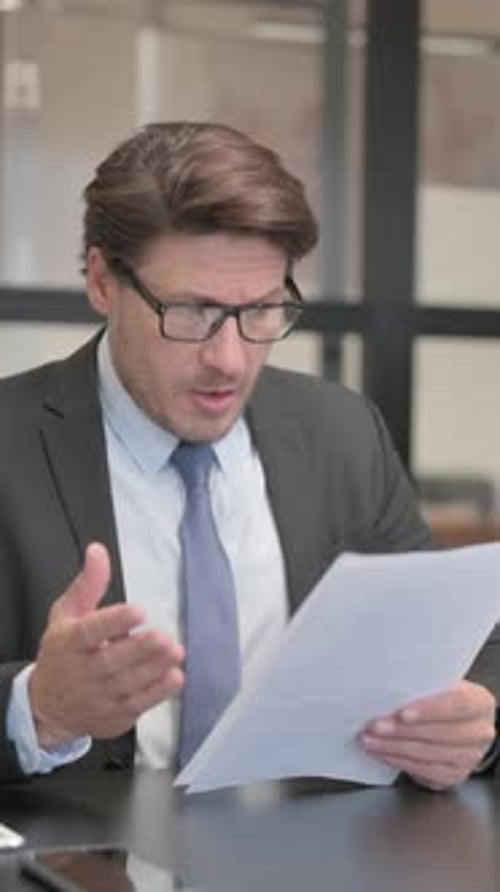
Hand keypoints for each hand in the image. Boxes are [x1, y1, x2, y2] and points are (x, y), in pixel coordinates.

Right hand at [29, 542, 184, 748]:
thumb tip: (98, 552)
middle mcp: (82, 673)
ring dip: (154, 670)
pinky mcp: (113, 716)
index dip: (114, 621)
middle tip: (164, 638)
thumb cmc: (62, 654)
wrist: (46, 706)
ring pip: (127, 686)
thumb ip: (88, 584)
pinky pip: (137, 706)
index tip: (138, 611)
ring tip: (175, 653)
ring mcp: (98, 698)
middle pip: (111, 662)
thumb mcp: (66, 614)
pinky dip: (157, 694)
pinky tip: (174, 678)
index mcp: (69, 643)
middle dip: (140, 651)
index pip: (89, 632)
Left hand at [358, 680, 495, 789]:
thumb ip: (423, 687)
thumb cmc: (443, 698)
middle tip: (375, 726)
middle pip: (440, 734)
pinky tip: (381, 753)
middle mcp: (480, 733)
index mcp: (480, 703)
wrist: (459, 722)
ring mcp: (469, 758)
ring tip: (369, 740)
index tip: (402, 713)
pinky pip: (423, 772)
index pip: (458, 705)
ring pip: (429, 755)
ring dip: (394, 748)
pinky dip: (398, 762)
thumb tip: (387, 690)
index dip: (429, 710)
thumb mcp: (440, 685)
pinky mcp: (454, 776)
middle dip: (402, 731)